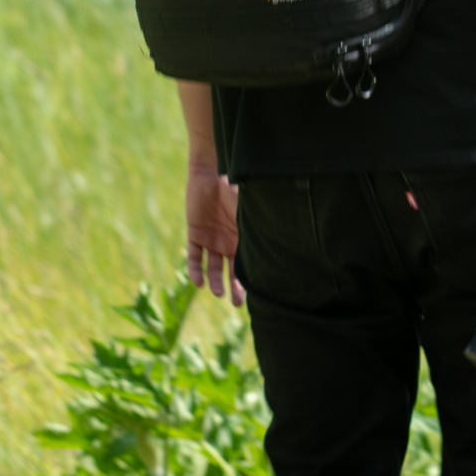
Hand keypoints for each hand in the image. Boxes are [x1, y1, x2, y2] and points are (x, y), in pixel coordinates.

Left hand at [186, 162, 243, 305]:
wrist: (213, 171)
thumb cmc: (236, 188)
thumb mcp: (250, 212)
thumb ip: (257, 230)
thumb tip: (281, 248)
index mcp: (244, 237)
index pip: (247, 263)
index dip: (250, 279)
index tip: (256, 295)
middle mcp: (228, 241)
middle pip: (231, 270)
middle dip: (235, 287)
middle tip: (238, 304)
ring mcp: (211, 238)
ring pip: (212, 266)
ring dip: (214, 281)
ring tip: (217, 293)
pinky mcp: (195, 233)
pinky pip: (194, 256)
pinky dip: (195, 269)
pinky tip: (197, 282)